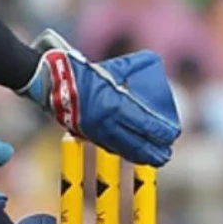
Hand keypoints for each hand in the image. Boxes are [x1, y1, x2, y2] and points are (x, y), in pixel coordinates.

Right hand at [18, 30, 181, 166]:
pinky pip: (110, 146)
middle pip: (137, 143)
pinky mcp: (86, 134)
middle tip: (167, 154)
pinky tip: (133, 154)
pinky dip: (124, 151)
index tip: (173, 135)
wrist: (48, 82)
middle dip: (155, 151)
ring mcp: (95, 130)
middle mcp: (107, 122)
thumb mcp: (112, 68)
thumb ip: (134, 67)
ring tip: (156, 160)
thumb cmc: (83, 72)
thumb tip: (154, 63)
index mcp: (115, 104)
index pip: (145, 124)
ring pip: (124, 149)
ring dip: (142, 156)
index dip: (161, 132)